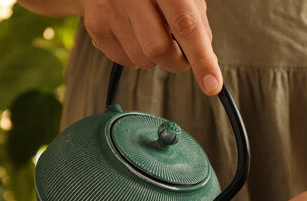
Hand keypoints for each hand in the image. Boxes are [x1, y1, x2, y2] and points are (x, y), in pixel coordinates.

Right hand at [82, 0, 221, 94]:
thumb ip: (197, 22)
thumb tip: (207, 60)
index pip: (186, 26)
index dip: (201, 59)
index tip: (212, 85)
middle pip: (159, 50)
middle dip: (177, 62)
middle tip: (181, 52)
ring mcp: (109, 9)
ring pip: (142, 61)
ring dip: (155, 58)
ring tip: (151, 32)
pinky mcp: (95, 26)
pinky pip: (125, 62)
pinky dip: (137, 56)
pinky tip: (134, 34)